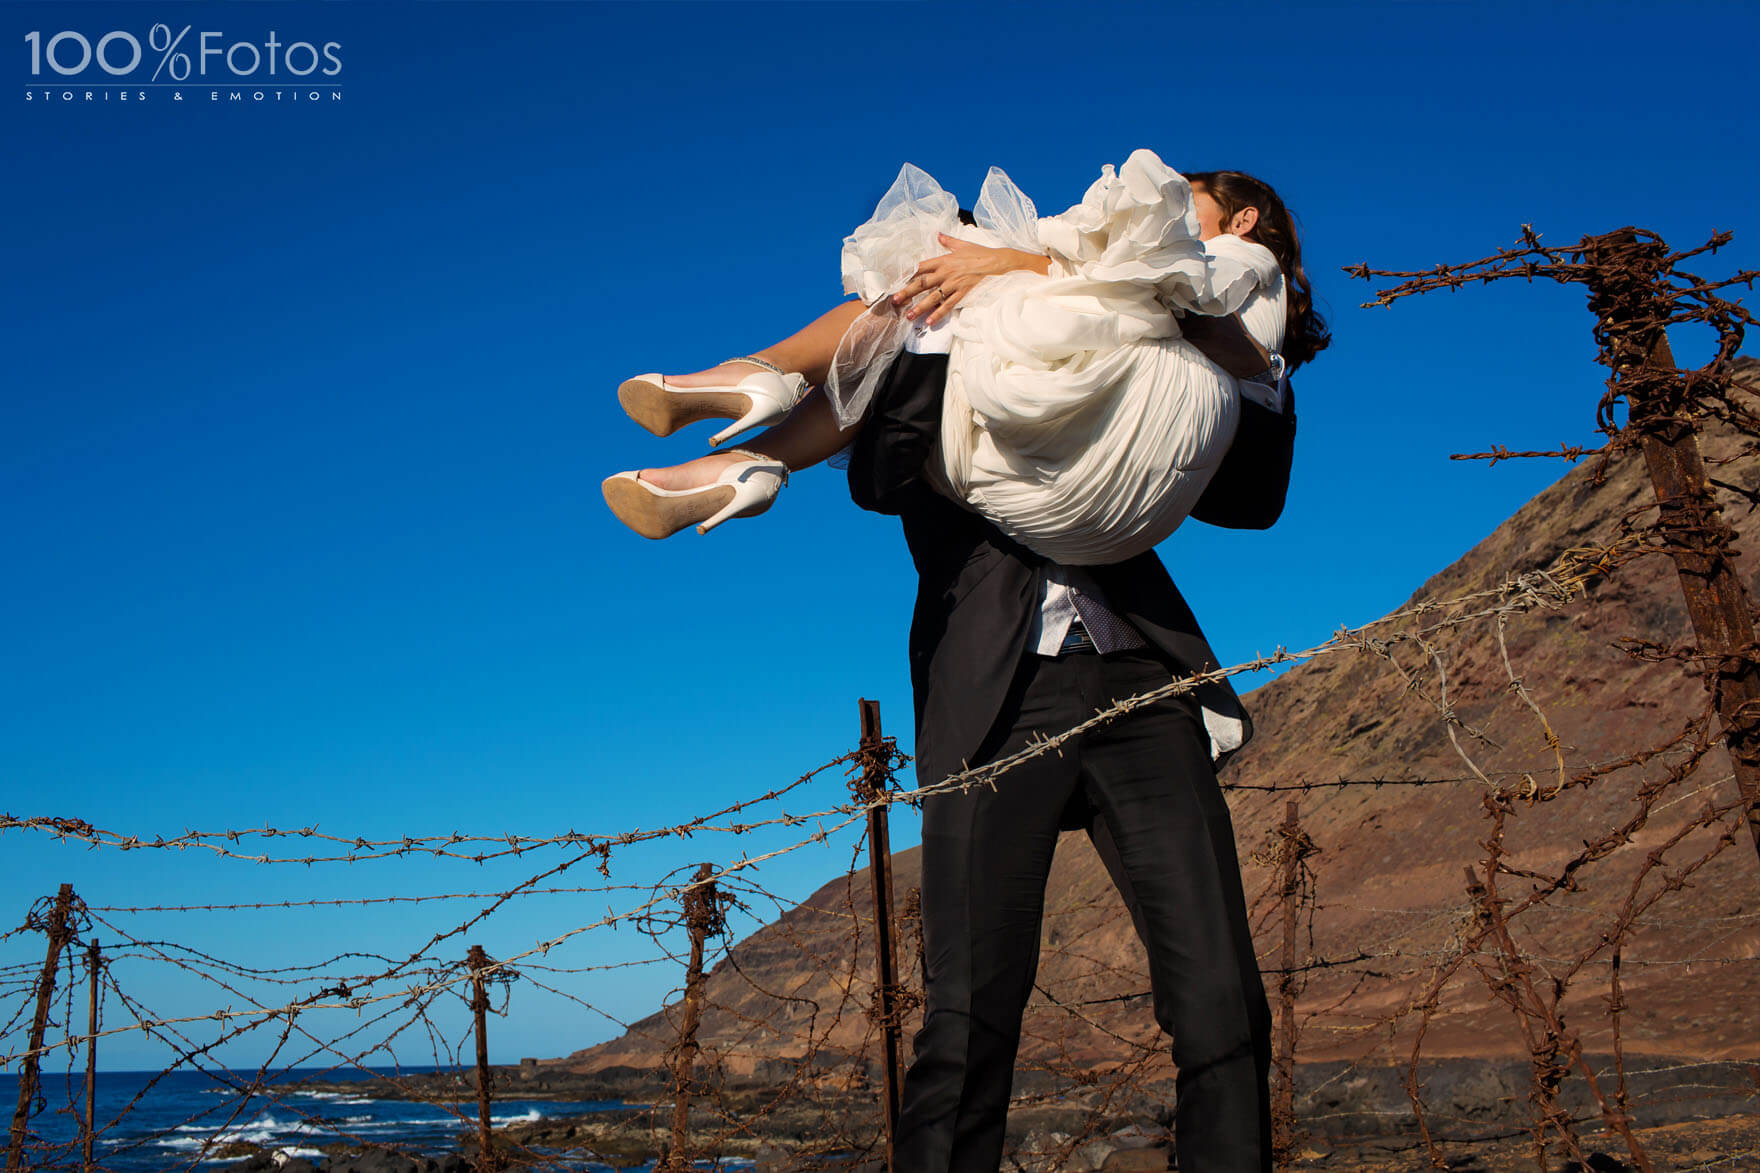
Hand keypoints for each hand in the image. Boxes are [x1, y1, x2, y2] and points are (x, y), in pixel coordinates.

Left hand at [890, 233, 1051, 326]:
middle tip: (894, 301)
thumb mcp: (963, 244)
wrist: (999, 263)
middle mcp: (946, 272)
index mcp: (944, 260)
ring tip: (909, 316)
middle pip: (922, 284)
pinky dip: (938, 314)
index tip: (896, 281)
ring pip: (933, 297)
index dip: (907, 274)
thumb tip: (938, 234)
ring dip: (919, 307)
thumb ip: (948, 241)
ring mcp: (954, 284)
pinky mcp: (963, 293)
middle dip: (907, 292)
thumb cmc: (982, 254)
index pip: (921, 267)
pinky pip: (948, 305)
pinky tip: (930, 322)